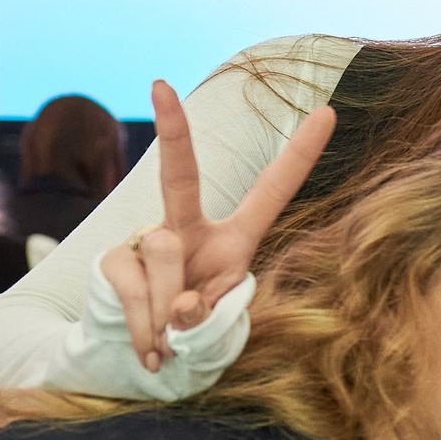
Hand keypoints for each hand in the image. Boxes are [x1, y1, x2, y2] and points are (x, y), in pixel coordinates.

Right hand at [101, 80, 334, 372]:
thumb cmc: (198, 329)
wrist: (151, 354)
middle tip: (161, 85)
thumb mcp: (219, 323)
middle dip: (173, 131)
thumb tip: (179, 306)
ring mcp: (145, 239)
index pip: (272, 190)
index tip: (328, 110)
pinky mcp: (112, 260)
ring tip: (173, 341)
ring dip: (169, 312)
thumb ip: (207, 315)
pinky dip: (145, 329)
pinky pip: (134, 290)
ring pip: (163, 257)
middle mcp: (187, 228)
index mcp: (235, 238)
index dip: (301, 153)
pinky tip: (152, 350)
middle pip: (179, 177)